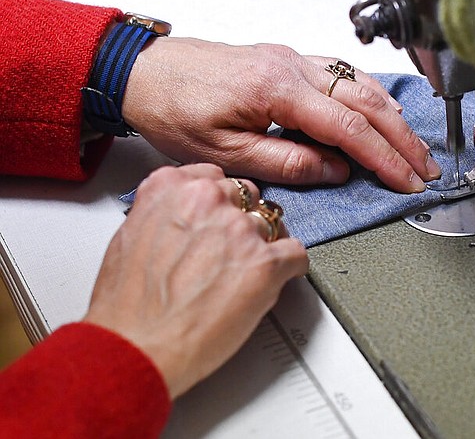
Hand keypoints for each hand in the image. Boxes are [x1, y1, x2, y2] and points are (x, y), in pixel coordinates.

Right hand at [83, 163, 308, 397]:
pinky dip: (291, 267)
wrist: (137, 347)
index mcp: (171, 188)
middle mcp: (208, 201)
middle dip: (241, 221)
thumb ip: (164, 214)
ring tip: (248, 271)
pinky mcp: (266, 263)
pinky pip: (296, 254)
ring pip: (271, 224)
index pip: (214, 177)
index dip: (220, 202)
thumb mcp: (129, 236)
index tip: (221, 214)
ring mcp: (240, 230)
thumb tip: (181, 218)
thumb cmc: (128, 305)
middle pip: (246, 197)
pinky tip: (279, 277)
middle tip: (231, 249)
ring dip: (264, 245)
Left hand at [122, 38, 440, 192]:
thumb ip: (286, 162)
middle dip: (402, 138)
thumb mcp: (224, 153)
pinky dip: (370, 94)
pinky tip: (382, 108)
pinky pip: (342, 73)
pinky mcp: (287, 59)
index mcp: (277, 90)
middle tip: (425, 168)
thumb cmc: (173, 110)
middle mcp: (292, 67)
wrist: (144, 73)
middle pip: (366, 102)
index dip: (384, 157)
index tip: (407, 180)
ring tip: (413, 146)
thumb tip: (336, 169)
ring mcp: (292, 58)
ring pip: (360, 84)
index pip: (349, 127)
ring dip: (392, 116)